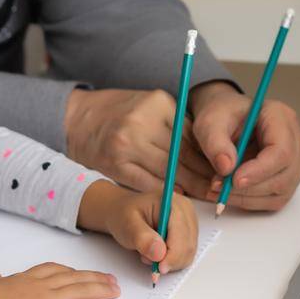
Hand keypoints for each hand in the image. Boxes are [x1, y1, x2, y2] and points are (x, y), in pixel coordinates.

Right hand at [0, 263, 120, 298]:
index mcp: (20, 279)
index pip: (50, 271)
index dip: (68, 272)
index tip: (79, 273)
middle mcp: (37, 285)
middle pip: (72, 277)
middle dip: (92, 278)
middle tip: (109, 280)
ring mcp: (45, 298)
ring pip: (80, 290)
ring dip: (100, 289)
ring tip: (115, 290)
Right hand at [62, 88, 215, 198]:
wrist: (76, 118)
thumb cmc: (118, 112)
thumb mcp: (150, 105)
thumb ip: (175, 123)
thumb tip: (208, 151)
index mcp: (158, 103)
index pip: (192, 135)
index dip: (210, 157)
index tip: (223, 170)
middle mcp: (143, 121)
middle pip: (183, 155)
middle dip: (203, 175)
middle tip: (218, 188)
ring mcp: (127, 144)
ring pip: (169, 172)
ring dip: (190, 186)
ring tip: (204, 195)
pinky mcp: (116, 164)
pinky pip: (149, 183)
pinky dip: (166, 191)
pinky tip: (178, 195)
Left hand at [76, 178, 198, 276]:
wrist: (123, 212)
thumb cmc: (124, 214)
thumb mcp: (127, 224)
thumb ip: (142, 238)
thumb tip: (160, 253)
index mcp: (173, 203)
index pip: (181, 234)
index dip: (173, 254)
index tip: (159, 268)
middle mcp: (186, 211)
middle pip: (187, 246)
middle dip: (169, 260)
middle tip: (148, 260)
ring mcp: (189, 223)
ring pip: (188, 254)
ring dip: (169, 261)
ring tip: (148, 253)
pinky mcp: (188, 234)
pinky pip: (185, 255)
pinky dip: (171, 261)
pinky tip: (156, 254)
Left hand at [187, 80, 299, 211]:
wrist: (225, 121)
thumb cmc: (222, 116)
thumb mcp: (210, 122)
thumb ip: (215, 142)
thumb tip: (227, 167)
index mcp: (281, 117)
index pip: (282, 151)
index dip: (259, 171)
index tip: (233, 180)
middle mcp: (295, 140)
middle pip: (284, 175)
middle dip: (250, 187)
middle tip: (219, 186)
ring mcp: (295, 161)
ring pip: (280, 191)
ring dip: (248, 197)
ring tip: (219, 190)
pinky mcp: (287, 179)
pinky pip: (274, 199)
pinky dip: (250, 201)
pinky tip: (229, 194)